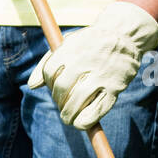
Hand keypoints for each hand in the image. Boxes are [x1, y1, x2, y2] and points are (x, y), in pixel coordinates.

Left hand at [28, 1, 157, 128]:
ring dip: (69, 114)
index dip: (49, 84)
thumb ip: (47, 61)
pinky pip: (98, 109)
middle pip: (61, 88)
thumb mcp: (68, 43)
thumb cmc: (91, 42)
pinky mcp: (115, 87)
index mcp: (71, 49)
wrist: (125, 35)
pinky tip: (81, 123)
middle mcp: (84, 62)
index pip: (50, 73)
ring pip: (77, 100)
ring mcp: (100, 75)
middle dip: (58, 101)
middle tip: (62, 106)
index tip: (55, 89)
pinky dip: (87, 120)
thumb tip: (31, 85)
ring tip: (68, 118)